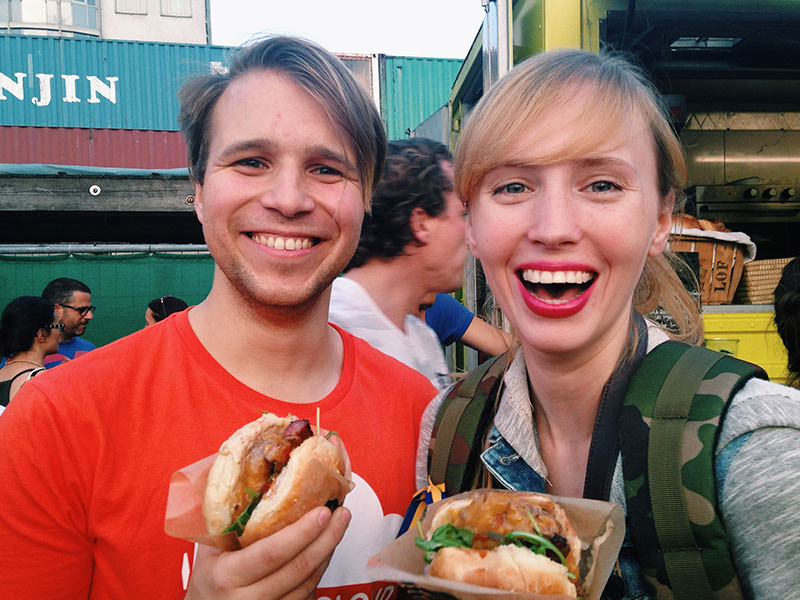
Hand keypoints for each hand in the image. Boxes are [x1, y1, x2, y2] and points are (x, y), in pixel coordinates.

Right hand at [185, 505, 350, 599]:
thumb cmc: (207, 579)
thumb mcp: (209, 551)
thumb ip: (226, 521)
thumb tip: (245, 476)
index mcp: (228, 575)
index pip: (272, 553)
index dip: (301, 533)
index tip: (322, 511)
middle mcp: (248, 598)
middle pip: (298, 568)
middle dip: (326, 538)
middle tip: (342, 513)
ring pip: (307, 583)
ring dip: (327, 553)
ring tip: (338, 526)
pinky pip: (306, 595)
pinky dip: (319, 572)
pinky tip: (325, 550)